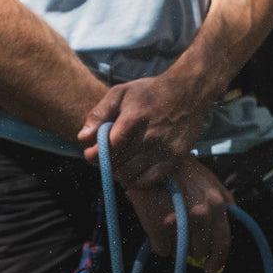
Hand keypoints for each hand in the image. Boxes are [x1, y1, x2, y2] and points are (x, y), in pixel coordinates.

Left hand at [78, 74, 211, 186]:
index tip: (91, 152)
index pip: (106, 149)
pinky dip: (137, 180)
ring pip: (131, 176)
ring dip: (119, 172)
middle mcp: (150, 137)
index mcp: (134, 119)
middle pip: (116, 164)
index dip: (93, 155)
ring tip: (120, 162)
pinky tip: (135, 168)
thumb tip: (83, 138)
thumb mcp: (120, 93)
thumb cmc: (151, 91)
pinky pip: (149, 181)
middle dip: (104, 162)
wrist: (189, 91)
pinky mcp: (176, 158)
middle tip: (106, 156)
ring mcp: (165, 149)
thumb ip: (99, 114)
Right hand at [123, 156, 233, 272]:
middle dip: (191, 247)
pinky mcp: (159, 227)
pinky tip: (155, 224)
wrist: (150, 161)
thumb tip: (223, 237)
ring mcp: (180, 222)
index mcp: (218, 204)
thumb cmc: (182, 173)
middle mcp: (202, 214)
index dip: (217, 260)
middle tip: (182, 233)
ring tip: (168, 222)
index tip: (210, 269)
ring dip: (174, 244)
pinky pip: (161, 250)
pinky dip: (158, 242)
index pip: (223, 243)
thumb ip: (223, 207)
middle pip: (200, 251)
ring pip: (180, 252)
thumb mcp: (211, 184)